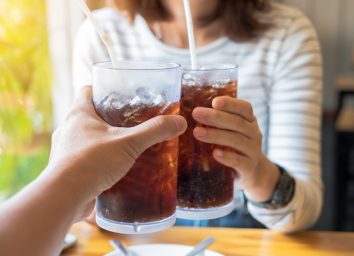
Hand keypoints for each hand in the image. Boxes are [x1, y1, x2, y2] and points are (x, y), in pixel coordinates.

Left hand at [46, 86, 186, 217]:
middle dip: (109, 117)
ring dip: (103, 141)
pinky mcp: (68, 170)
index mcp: (79, 115)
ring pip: (87, 138)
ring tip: (125, 146)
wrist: (64, 196)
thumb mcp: (128, 143)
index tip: (119, 93)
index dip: (102, 88)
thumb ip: (154, 131)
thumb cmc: (91, 162)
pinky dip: (99, 161)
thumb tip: (179, 122)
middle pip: (89, 115)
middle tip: (130, 121)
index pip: (87, 90)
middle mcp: (69, 130)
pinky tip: (115, 169)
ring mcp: (66, 150)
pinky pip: (85, 159)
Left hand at [192, 96, 279, 201]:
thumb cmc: (234, 147)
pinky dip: (227, 157)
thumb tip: (185, 113)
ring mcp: (253, 151)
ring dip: (216, 135)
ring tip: (197, 133)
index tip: (214, 102)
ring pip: (237, 140)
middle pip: (237, 123)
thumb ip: (216, 121)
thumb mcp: (229, 131)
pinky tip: (214, 153)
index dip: (230, 104)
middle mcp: (254, 134)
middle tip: (196, 114)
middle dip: (216, 117)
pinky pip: (239, 161)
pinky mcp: (249, 168)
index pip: (244, 108)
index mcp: (249, 121)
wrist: (251, 173)